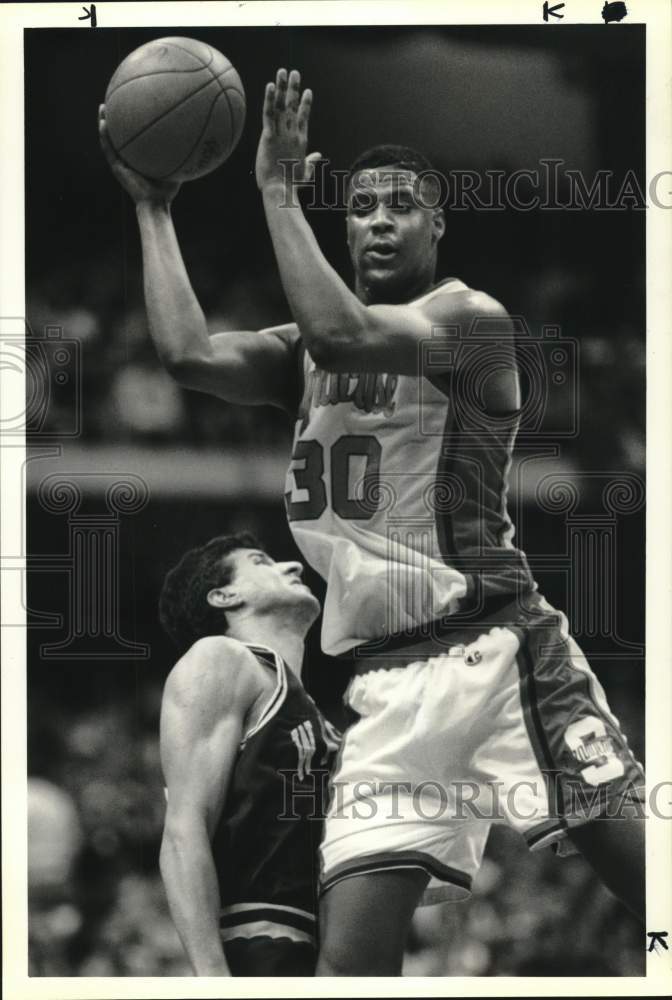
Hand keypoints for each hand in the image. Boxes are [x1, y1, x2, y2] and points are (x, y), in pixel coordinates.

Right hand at [98, 105, 180, 205]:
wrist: (155, 203)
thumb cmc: (168, 189)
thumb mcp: (176, 167)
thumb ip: (181, 152)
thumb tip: (194, 134)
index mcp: (139, 158)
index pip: (134, 137)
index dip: (131, 122)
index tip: (132, 105)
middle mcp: (128, 158)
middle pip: (120, 134)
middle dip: (116, 118)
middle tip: (115, 100)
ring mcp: (121, 163)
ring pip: (109, 139)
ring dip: (104, 123)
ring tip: (103, 107)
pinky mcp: (116, 168)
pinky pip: (108, 149)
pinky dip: (105, 136)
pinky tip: (103, 123)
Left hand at [255, 68, 320, 192]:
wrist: (281, 191)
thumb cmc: (291, 185)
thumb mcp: (305, 172)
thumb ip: (312, 161)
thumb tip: (318, 155)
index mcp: (301, 141)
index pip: (303, 117)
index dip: (305, 103)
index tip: (307, 91)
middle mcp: (293, 134)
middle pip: (293, 106)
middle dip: (294, 88)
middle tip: (294, 73)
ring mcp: (281, 134)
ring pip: (281, 106)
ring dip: (282, 87)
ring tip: (283, 72)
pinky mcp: (268, 137)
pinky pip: (268, 114)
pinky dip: (269, 99)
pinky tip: (270, 85)